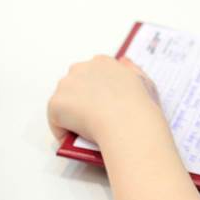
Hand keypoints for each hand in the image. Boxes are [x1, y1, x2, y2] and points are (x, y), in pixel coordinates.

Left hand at [47, 55, 161, 144]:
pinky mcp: (56, 103)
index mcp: (103, 62)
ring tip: (86, 129)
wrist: (128, 123)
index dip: (97, 91)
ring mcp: (66, 85)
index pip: (92, 73)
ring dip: (71, 114)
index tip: (103, 104)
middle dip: (80, 100)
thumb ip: (131, 70)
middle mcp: (81, 68)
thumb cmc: (139, 106)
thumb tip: (123, 61)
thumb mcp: (144, 82)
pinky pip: (55, 120)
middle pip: (74, 85)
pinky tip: (76, 138)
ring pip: (64, 102)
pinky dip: (63, 131)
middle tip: (94, 118)